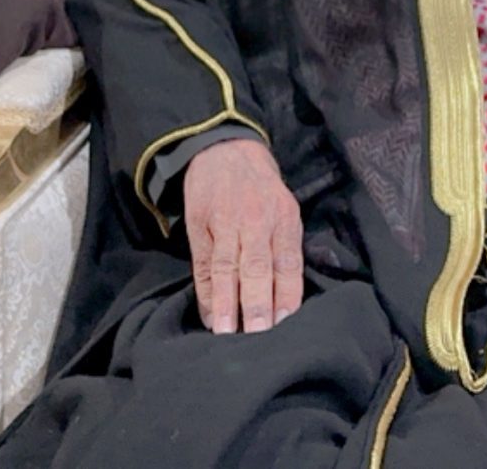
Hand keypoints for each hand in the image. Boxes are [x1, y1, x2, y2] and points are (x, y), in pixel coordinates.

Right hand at [181, 138, 301, 333]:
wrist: (224, 149)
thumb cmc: (262, 189)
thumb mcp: (285, 208)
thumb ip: (286, 247)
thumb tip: (287, 299)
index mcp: (283, 218)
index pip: (288, 263)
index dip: (286, 295)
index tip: (285, 326)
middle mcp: (256, 221)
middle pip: (257, 268)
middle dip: (257, 304)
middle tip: (257, 337)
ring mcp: (225, 223)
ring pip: (226, 269)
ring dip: (226, 304)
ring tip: (226, 334)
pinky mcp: (199, 226)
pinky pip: (203, 265)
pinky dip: (205, 293)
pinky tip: (209, 316)